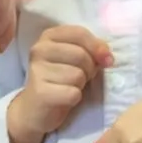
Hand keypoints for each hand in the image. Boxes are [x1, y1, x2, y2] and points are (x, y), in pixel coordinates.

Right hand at [9, 24, 111, 142]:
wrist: (35, 109)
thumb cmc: (60, 80)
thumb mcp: (74, 59)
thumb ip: (91, 50)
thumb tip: (107, 56)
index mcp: (48, 36)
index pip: (79, 33)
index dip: (97, 46)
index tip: (106, 59)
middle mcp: (39, 50)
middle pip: (81, 55)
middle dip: (89, 69)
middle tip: (80, 77)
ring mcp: (37, 70)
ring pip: (78, 75)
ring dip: (80, 85)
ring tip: (69, 86)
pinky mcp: (40, 92)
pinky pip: (73, 93)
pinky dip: (75, 98)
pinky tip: (64, 98)